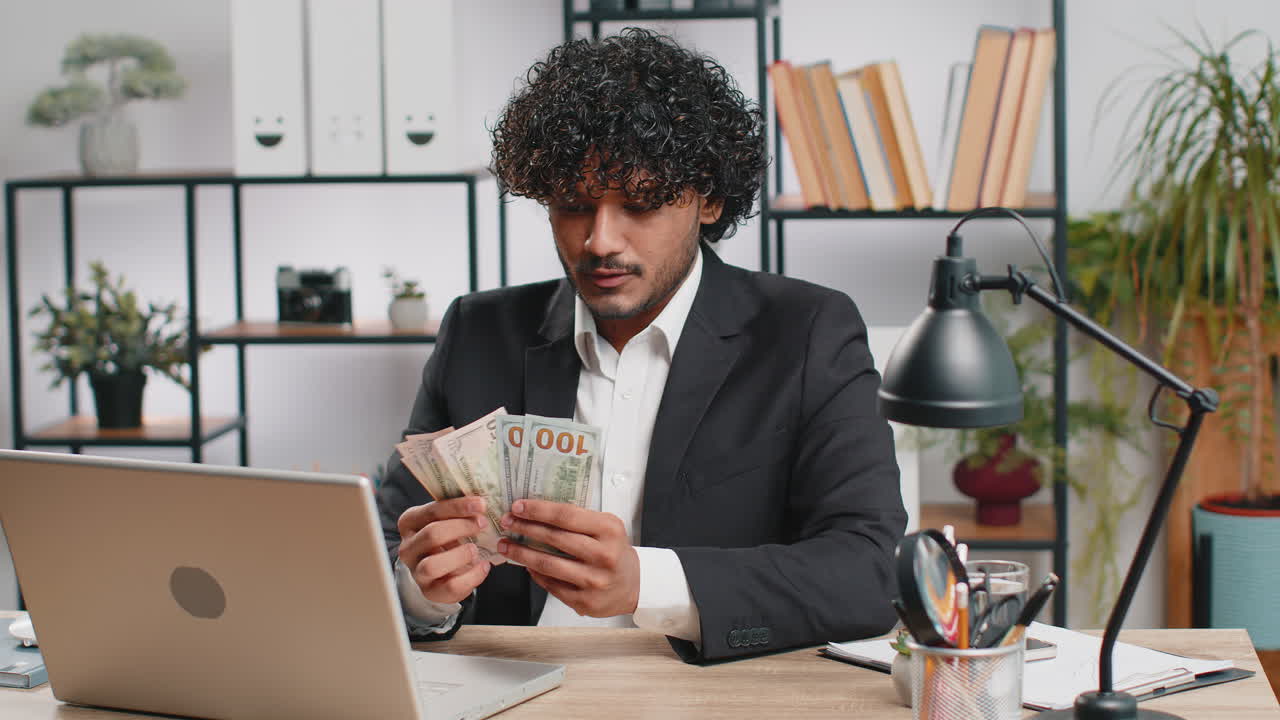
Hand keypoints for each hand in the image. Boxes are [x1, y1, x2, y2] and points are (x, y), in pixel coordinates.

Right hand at [397, 497, 491, 603]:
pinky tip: (483, 566)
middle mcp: (408, 547)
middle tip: (482, 523)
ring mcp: (417, 571)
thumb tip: (482, 503)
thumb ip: (458, 512)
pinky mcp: (430, 591)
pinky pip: (450, 586)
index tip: (481, 504)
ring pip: (433, 565)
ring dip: (459, 555)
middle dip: (461, 527)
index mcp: (410, 523)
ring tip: (475, 550)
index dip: (458, 507)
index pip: (432, 511)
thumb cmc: (445, 539)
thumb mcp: (447, 521)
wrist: (438, 571)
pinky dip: (472, 576)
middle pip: (432, 534)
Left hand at [497, 499, 639, 617]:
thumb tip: (537, 512)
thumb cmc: (614, 551)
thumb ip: (579, 520)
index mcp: (609, 530)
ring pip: (548, 564)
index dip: (539, 510)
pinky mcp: (584, 601)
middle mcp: (603, 555)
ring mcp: (593, 580)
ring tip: (506, 546)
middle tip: (507, 522)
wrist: (634, 585)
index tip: (519, 506)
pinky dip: (534, 573)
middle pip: (554, 538)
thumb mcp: (607, 527)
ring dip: (521, 553)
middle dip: (525, 528)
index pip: (566, 515)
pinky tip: (526, 565)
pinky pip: (551, 585)